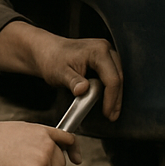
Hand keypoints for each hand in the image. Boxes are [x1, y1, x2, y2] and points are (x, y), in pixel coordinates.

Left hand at [0, 22, 122, 120]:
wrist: (46, 52)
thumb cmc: (52, 59)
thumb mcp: (60, 72)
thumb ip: (73, 81)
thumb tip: (83, 89)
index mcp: (98, 51)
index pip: (112, 78)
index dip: (111, 98)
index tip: (108, 113)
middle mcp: (105, 49)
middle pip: (118, 78)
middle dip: (116, 99)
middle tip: (112, 116)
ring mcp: (105, 54)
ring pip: (117, 77)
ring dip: (114, 95)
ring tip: (110, 111)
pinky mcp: (103, 60)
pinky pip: (111, 76)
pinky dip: (110, 89)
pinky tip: (106, 101)